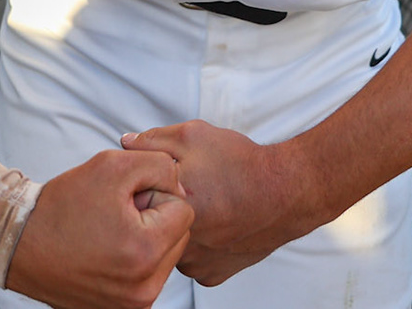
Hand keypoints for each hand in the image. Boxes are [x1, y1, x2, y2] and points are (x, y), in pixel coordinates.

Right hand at [4, 148, 191, 308]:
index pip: (184, 210)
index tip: (125, 198)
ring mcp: (133, 304)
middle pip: (179, 236)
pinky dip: (134, 260)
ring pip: (165, 256)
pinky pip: (148, 276)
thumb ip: (160, 166)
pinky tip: (107, 250)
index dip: (155, 193)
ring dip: (146, 239)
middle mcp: (143, 287)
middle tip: (116, 214)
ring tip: (110, 232)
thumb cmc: (62, 206)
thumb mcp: (114, 165)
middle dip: (154, 218)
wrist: (20, 243)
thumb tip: (181, 184)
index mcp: (145, 251)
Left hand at [122, 121, 314, 286]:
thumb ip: (153, 140)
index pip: (132, 197)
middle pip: (150, 224)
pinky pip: (192, 261)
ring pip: (170, 245)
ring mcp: (193, 263)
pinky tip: (216, 226)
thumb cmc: (240, 162)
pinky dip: (199, 246)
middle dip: (160, 206)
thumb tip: (124, 143)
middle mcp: (176, 241)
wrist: (287, 193)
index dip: (146, 183)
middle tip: (192, 190)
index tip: (166, 176)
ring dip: (179, 229)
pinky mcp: (211, 275)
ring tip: (207, 207)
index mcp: (166, 205)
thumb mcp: (193, 136)